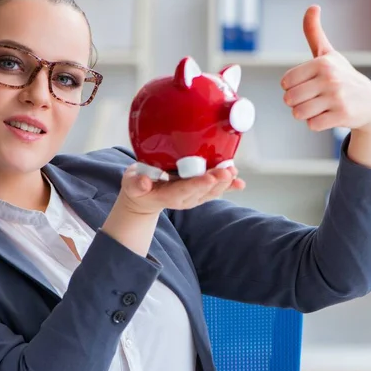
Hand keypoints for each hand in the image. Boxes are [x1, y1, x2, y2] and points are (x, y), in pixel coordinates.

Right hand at [117, 165, 244, 215]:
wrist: (144, 197)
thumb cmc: (137, 185)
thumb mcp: (131, 183)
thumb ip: (135, 184)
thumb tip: (143, 183)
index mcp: (167, 196)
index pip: (183, 191)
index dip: (197, 184)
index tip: (209, 177)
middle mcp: (183, 198)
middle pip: (201, 191)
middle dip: (216, 181)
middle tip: (227, 171)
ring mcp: (192, 197)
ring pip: (211, 191)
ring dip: (224, 182)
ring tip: (233, 172)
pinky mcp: (199, 192)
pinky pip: (215, 190)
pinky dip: (228, 186)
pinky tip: (239, 182)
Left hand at [280, 5, 370, 134]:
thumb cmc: (342, 76)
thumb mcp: (328, 54)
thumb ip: (314, 33)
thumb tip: (312, 6)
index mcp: (322, 63)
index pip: (285, 82)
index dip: (292, 87)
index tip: (308, 84)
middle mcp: (330, 78)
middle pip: (289, 99)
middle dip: (297, 102)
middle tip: (314, 98)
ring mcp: (337, 98)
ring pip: (298, 113)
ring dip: (306, 114)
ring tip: (321, 106)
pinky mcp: (341, 116)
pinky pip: (312, 125)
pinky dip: (317, 123)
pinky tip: (330, 115)